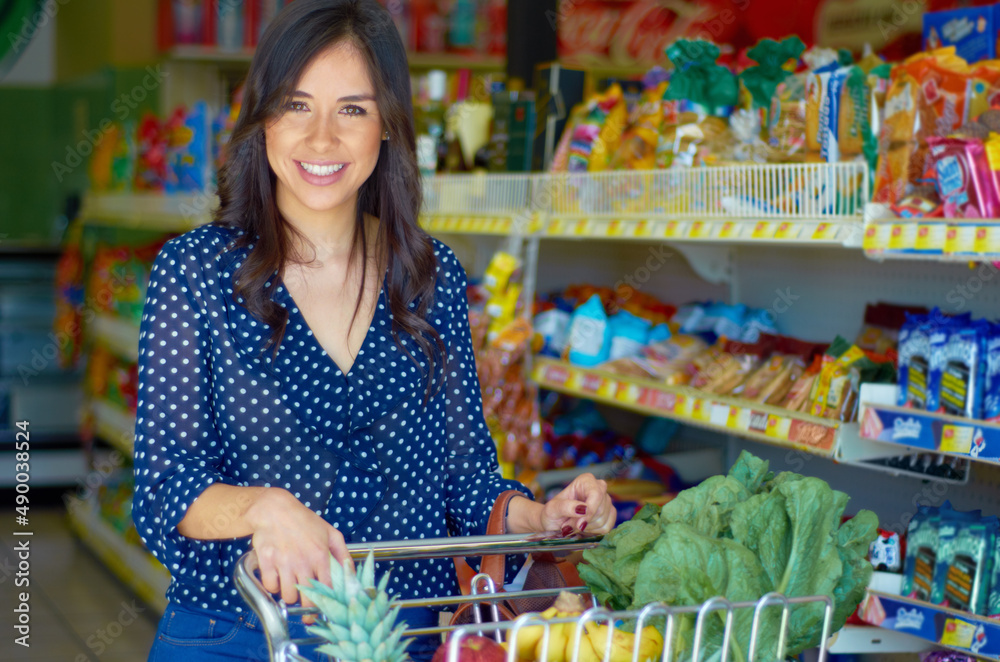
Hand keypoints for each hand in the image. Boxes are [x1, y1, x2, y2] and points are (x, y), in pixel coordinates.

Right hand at [244, 488, 353, 623]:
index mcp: (321, 555)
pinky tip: (277, 577)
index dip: (326, 603)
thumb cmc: (304, 521)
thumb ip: (343, 554)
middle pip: (307, 599)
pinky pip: (270, 587)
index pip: (327, 589)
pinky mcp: (267, 562)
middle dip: (307, 608)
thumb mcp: (331, 533)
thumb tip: (350, 574)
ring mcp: (284, 562)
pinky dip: (273, 586)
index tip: (324, 608)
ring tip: (291, 586)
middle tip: (305, 608)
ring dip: (289, 596)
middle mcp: (303, 561)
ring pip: (287, 596)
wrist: (275, 510)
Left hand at [540, 473, 615, 536]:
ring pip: (603, 520)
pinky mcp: (609, 515)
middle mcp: (599, 488)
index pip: (596, 494)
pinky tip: (583, 528)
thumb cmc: (553, 513)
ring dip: (586, 528)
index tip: (579, 524)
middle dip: (584, 521)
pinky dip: (593, 532)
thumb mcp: (553, 509)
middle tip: (568, 525)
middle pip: (600, 509)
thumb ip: (566, 507)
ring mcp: (606, 502)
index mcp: (585, 481)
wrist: (554, 523)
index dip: (590, 510)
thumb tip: (583, 509)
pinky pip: (607, 527)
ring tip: (574, 525)